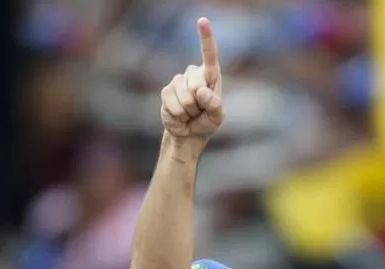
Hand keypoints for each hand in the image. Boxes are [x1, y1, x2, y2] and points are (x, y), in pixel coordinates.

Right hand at [160, 17, 223, 139]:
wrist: (189, 132)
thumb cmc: (207, 121)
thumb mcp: (218, 116)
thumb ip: (215, 105)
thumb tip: (201, 91)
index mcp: (210, 76)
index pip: (209, 55)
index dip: (206, 38)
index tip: (202, 20)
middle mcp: (193, 74)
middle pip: (196, 84)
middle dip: (199, 102)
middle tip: (200, 110)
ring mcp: (178, 81)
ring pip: (185, 96)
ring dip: (189, 110)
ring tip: (190, 113)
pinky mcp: (166, 91)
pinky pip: (172, 103)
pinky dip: (178, 114)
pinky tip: (180, 115)